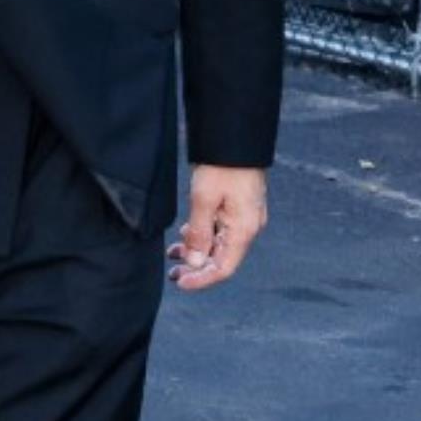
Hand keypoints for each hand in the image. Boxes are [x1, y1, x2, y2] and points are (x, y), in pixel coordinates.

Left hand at [168, 164, 268, 291]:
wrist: (236, 138)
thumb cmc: (222, 166)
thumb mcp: (203, 200)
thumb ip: (198, 234)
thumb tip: (195, 263)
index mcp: (243, 230)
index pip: (223, 268)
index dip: (201, 280)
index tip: (179, 282)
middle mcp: (248, 227)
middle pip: (222, 259)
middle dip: (196, 268)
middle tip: (172, 272)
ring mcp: (244, 217)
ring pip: (219, 245)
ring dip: (196, 252)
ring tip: (173, 253)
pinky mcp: (238, 207)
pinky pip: (220, 231)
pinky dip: (202, 236)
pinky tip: (185, 234)